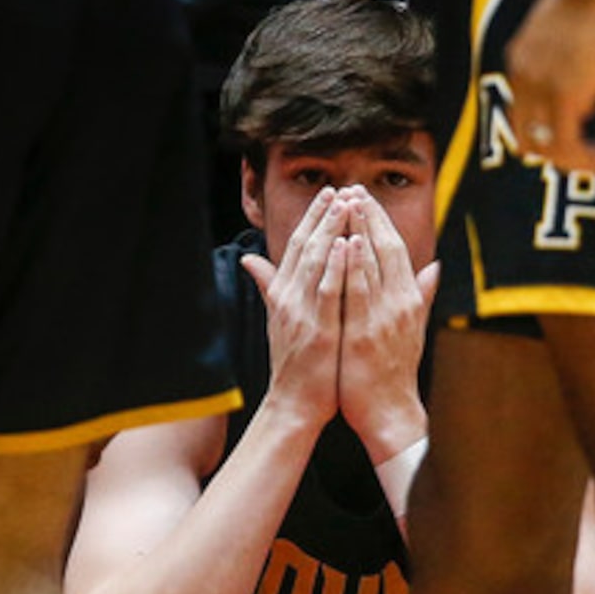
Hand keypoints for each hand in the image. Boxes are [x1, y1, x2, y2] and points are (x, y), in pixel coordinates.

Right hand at [239, 185, 348, 425]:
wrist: (294, 404)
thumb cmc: (293, 364)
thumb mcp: (277, 319)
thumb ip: (268, 286)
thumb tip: (248, 260)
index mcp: (282, 295)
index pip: (295, 247)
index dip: (311, 218)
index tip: (329, 194)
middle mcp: (289, 299)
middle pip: (304, 247)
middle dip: (322, 216)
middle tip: (339, 188)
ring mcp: (302, 314)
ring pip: (315, 263)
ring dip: (330, 231)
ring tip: (346, 204)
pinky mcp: (318, 331)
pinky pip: (328, 293)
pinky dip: (336, 267)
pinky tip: (346, 245)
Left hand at [336, 190, 436, 455]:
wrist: (389, 412)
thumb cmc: (394, 371)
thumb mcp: (413, 329)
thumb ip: (422, 295)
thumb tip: (436, 268)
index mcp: (409, 300)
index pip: (396, 250)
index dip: (380, 221)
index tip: (365, 197)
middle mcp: (400, 304)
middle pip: (386, 249)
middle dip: (369, 216)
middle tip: (353, 187)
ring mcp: (384, 318)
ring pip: (373, 264)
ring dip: (360, 230)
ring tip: (348, 201)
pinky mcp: (365, 333)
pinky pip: (359, 293)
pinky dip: (355, 265)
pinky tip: (348, 241)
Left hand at [501, 0, 594, 179]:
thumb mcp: (571, 34)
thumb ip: (568, 66)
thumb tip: (585, 99)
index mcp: (520, 57)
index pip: (523, 110)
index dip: (550, 128)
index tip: (584, 131)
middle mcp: (521, 75)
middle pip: (526, 136)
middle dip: (558, 153)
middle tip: (590, 158)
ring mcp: (539, 86)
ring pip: (544, 146)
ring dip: (576, 163)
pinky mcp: (564, 93)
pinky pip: (567, 143)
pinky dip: (587, 161)